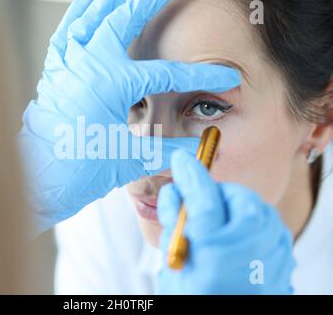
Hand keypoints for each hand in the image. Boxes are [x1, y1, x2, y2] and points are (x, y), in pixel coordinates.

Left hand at [19, 0, 240, 232]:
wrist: (41, 179)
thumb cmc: (81, 170)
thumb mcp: (132, 159)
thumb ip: (172, 148)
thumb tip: (202, 146)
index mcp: (113, 83)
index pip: (168, 74)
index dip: (201, 76)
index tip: (225, 78)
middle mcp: (88, 63)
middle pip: (125, 17)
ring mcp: (67, 62)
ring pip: (89, 13)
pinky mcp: (54, 69)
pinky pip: (67, 29)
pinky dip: (79, 13)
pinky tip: (88, 6)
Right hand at [157, 149, 294, 293]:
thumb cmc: (196, 299)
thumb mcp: (173, 265)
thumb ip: (173, 224)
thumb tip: (174, 191)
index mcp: (215, 254)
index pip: (203, 198)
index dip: (190, 174)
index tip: (183, 159)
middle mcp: (251, 248)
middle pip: (235, 196)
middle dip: (214, 194)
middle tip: (198, 209)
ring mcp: (273, 251)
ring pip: (252, 206)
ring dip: (231, 207)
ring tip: (216, 230)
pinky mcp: (283, 253)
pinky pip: (264, 222)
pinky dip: (247, 222)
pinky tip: (234, 240)